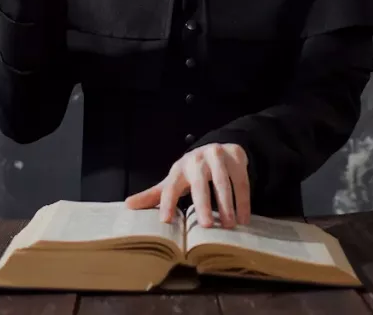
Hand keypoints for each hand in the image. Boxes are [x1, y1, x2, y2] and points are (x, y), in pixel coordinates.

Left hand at [124, 143, 250, 228]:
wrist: (219, 147)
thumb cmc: (192, 171)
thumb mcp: (173, 181)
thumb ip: (154, 195)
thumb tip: (128, 205)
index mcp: (179, 169)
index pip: (170, 187)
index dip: (167, 203)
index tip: (166, 220)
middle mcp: (197, 160)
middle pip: (199, 184)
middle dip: (202, 204)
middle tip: (205, 226)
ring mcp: (217, 157)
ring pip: (223, 182)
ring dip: (227, 204)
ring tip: (229, 225)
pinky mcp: (235, 157)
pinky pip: (241, 181)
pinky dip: (243, 201)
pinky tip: (244, 218)